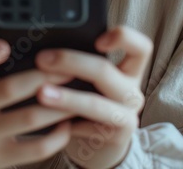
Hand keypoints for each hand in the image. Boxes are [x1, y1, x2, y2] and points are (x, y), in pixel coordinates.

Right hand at [0, 39, 77, 167]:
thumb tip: (20, 49)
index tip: (4, 46)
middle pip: (8, 90)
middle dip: (43, 77)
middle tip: (67, 69)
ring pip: (29, 118)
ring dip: (59, 105)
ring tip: (77, 94)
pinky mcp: (0, 159)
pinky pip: (37, 147)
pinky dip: (57, 134)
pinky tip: (66, 123)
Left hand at [33, 26, 152, 168]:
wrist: (97, 145)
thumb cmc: (89, 103)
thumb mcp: (91, 81)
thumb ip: (80, 64)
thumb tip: (45, 49)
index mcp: (130, 70)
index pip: (141, 47)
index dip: (123, 38)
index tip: (97, 40)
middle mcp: (132, 92)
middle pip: (105, 70)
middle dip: (70, 62)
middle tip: (42, 59)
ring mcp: (127, 116)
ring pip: (95, 103)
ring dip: (65, 97)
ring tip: (41, 92)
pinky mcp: (117, 138)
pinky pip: (87, 128)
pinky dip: (64, 121)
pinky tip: (47, 120)